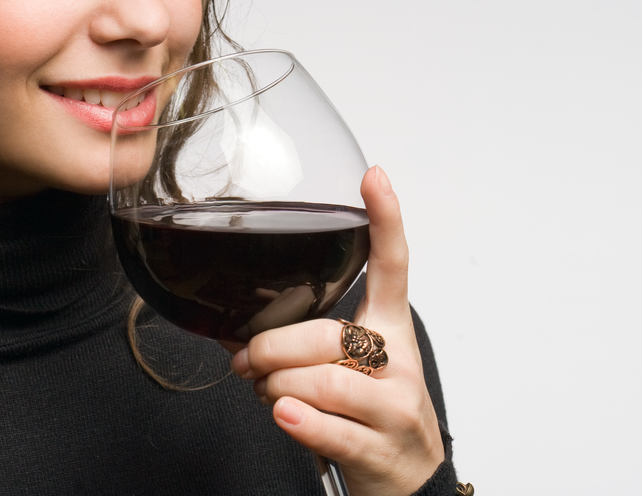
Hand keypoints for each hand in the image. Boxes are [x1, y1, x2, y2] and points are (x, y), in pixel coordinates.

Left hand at [229, 166, 444, 495]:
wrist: (405, 482)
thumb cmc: (367, 415)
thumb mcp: (349, 366)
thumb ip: (306, 341)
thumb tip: (235, 328)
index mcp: (390, 328)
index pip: (393, 265)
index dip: (386, 219)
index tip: (374, 177)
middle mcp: (399, 361)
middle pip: (331, 334)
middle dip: (273, 348)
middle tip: (245, 362)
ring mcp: (396, 407)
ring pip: (326, 380)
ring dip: (278, 386)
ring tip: (266, 394)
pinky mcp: (382, 450)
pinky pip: (332, 428)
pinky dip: (298, 420)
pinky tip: (283, 413)